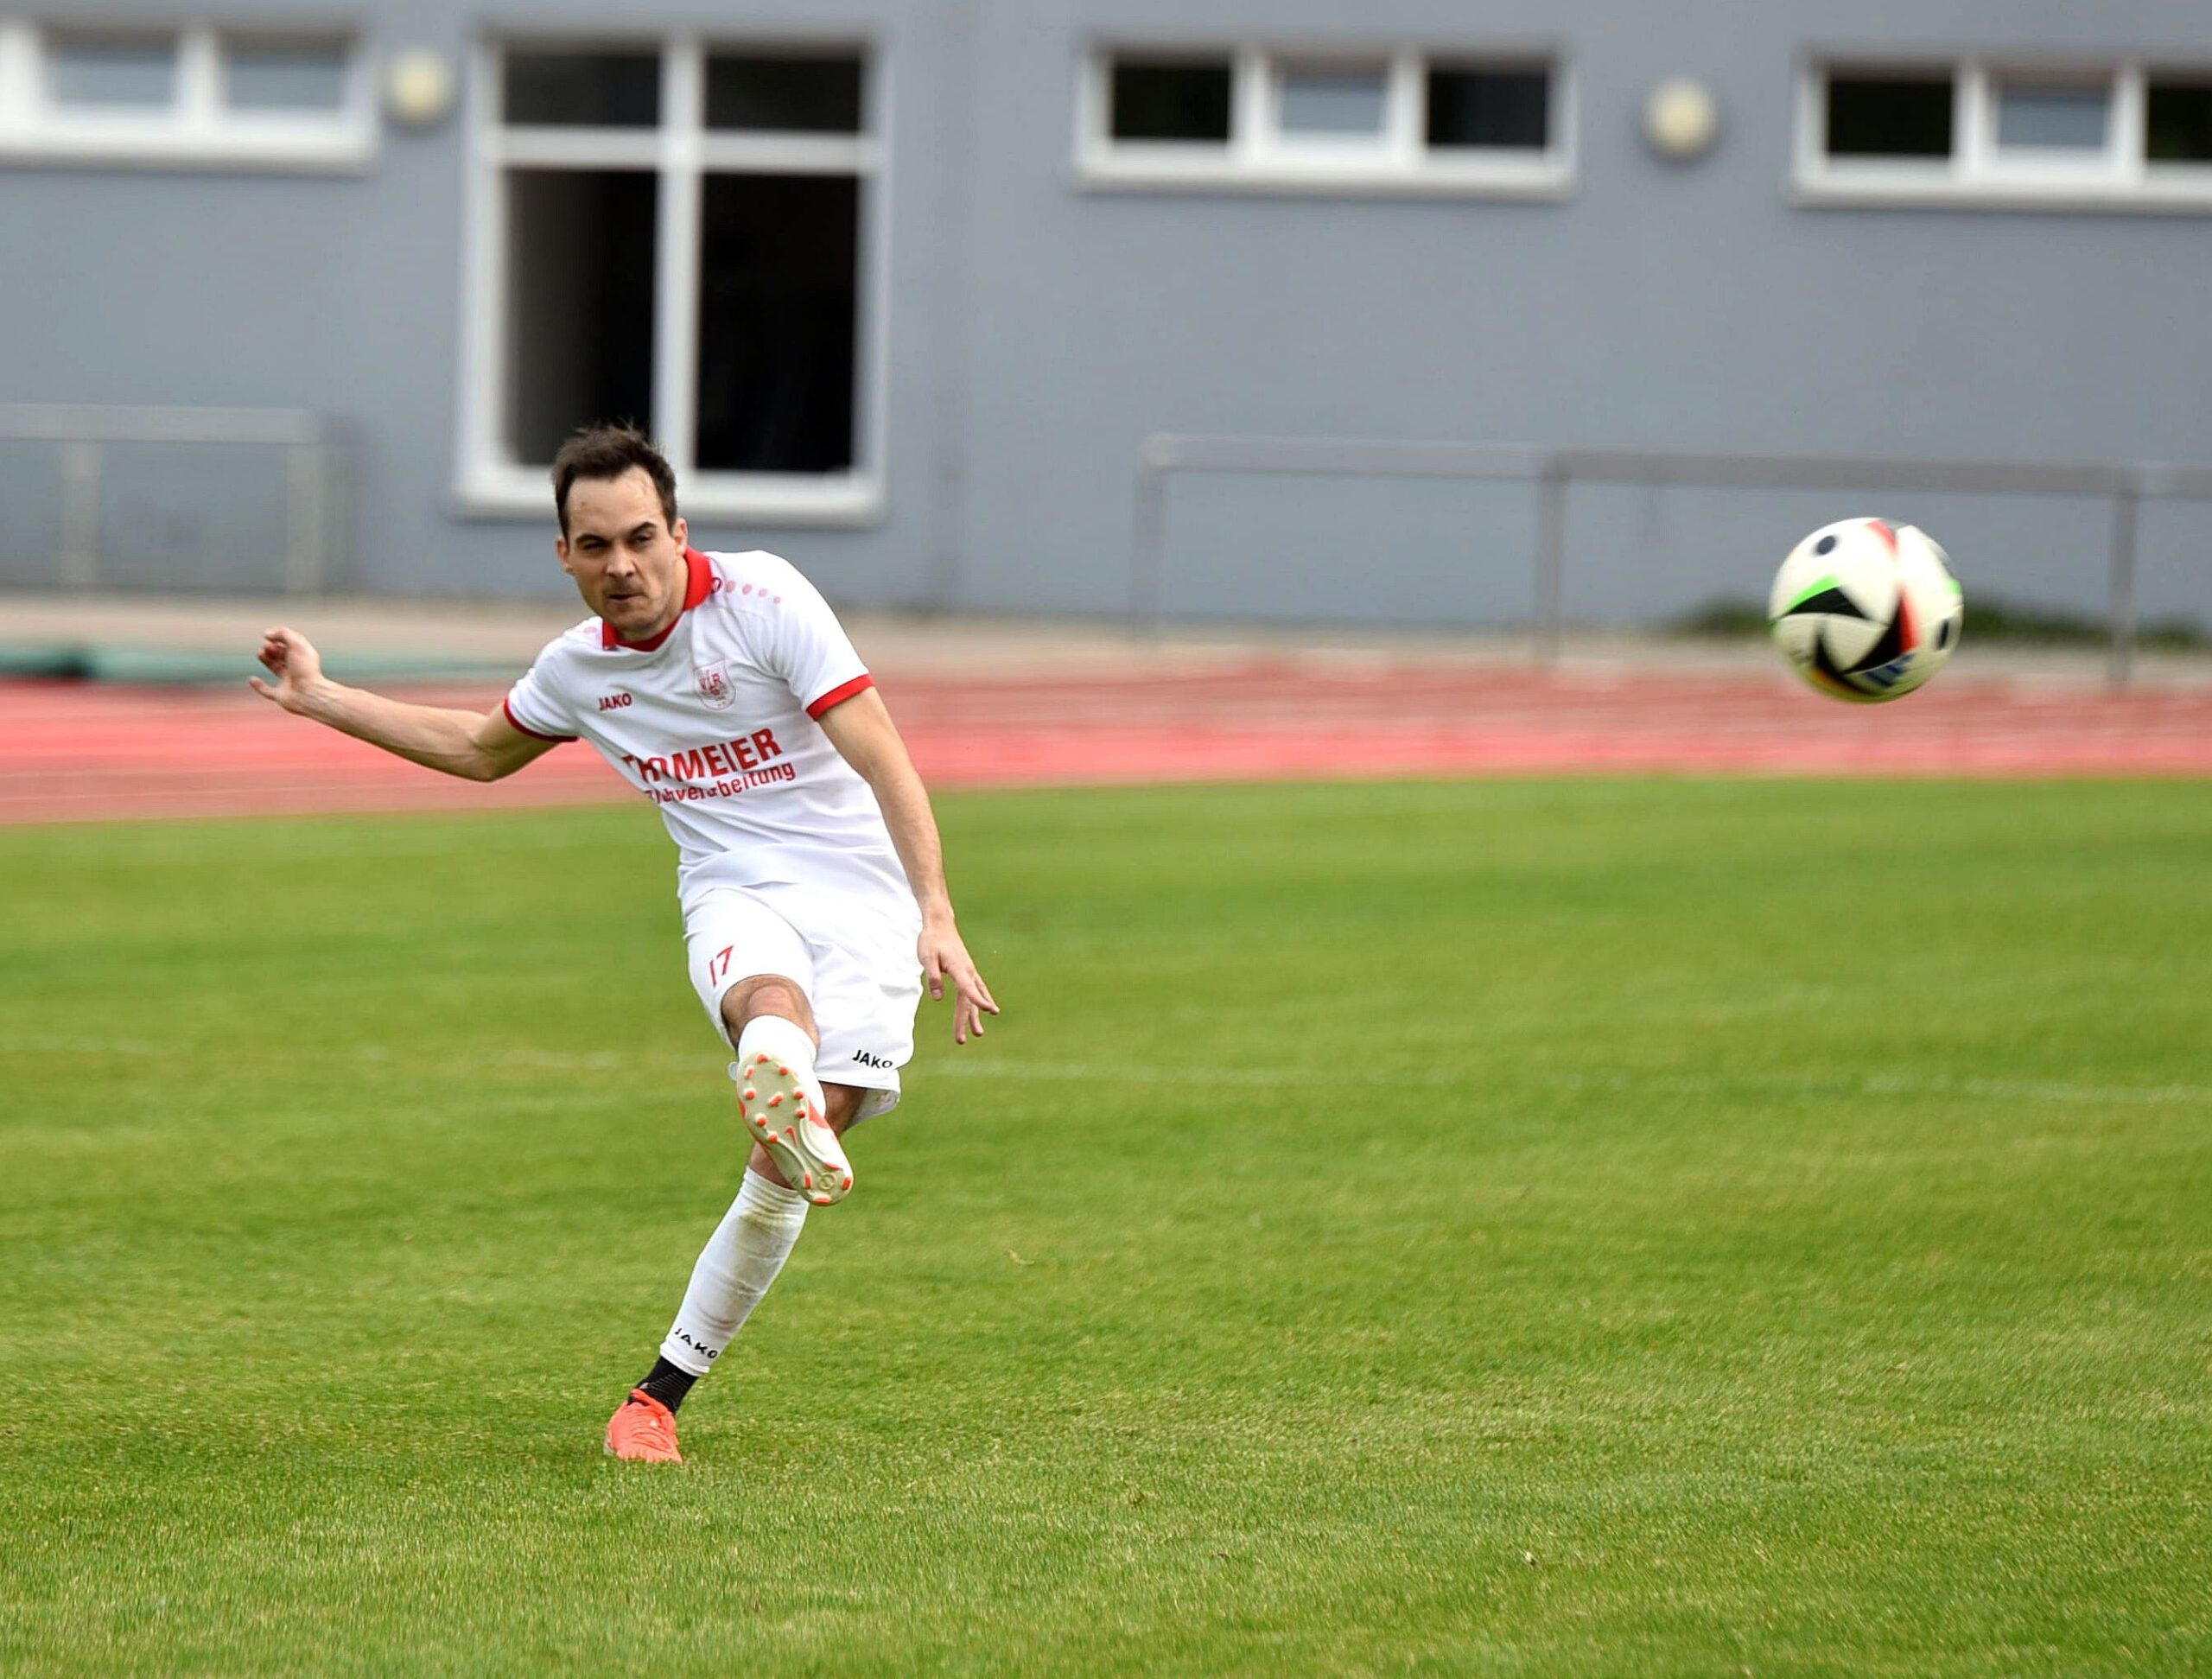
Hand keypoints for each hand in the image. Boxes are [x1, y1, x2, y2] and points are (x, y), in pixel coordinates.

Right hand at [249, 627, 326, 713]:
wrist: (309, 694)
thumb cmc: (305, 669)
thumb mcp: (296, 645)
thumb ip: (283, 634)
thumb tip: (268, 633)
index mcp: (304, 657)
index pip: (292, 643)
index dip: (280, 637)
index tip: (268, 635)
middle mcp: (298, 669)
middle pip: (283, 655)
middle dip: (273, 648)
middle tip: (267, 647)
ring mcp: (290, 683)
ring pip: (276, 668)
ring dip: (267, 660)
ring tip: (260, 653)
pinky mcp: (282, 696)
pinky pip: (268, 692)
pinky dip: (259, 687)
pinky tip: (252, 679)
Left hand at [920, 921, 999, 1044]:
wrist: (941, 924)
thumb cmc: (931, 940)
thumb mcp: (927, 957)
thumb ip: (933, 977)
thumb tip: (937, 998)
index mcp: (958, 968)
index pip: (968, 988)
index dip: (977, 999)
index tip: (987, 1010)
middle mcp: (967, 971)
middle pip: (968, 999)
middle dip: (967, 1019)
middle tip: (964, 1039)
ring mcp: (969, 972)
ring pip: (972, 997)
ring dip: (974, 1015)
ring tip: (978, 1033)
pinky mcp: (967, 971)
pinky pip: (976, 989)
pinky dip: (980, 1001)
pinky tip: (985, 1010)